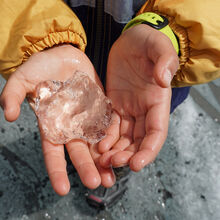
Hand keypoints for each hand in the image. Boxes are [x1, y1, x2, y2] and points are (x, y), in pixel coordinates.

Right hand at [0, 45, 114, 194]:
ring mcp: (87, 118)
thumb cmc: (41, 68)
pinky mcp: (101, 108)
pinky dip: (115, 137)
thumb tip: (8, 115)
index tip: (62, 189)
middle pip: (79, 151)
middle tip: (96, 183)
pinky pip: (109, 124)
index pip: (53, 152)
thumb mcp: (24, 79)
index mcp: (52, 125)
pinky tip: (123, 149)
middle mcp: (71, 126)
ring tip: (112, 177)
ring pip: (96, 143)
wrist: (63, 56)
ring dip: (104, 160)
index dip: (56, 170)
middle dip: (87, 167)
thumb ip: (14, 95)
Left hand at [98, 24, 178, 170]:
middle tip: (112, 163)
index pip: (156, 132)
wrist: (130, 41)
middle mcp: (144, 110)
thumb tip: (163, 79)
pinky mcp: (114, 105)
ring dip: (114, 151)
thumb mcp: (158, 46)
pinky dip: (104, 137)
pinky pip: (109, 126)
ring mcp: (128, 109)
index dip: (148, 150)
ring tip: (102, 160)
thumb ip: (164, 60)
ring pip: (123, 137)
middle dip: (127, 155)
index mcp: (157, 101)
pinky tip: (97, 146)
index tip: (136, 164)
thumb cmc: (146, 42)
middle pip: (138, 140)